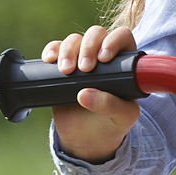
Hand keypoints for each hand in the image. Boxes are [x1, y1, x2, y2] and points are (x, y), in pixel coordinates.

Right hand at [42, 23, 140, 160]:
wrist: (87, 140)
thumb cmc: (112, 124)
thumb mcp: (122, 117)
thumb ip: (110, 105)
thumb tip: (84, 94)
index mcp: (125, 63)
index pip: (122, 37)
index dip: (113, 41)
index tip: (104, 58)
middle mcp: (103, 56)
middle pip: (96, 34)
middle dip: (88, 46)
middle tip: (85, 68)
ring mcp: (81, 59)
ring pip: (74, 40)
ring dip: (68, 50)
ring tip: (66, 71)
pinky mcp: (62, 66)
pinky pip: (55, 49)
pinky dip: (52, 50)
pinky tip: (50, 60)